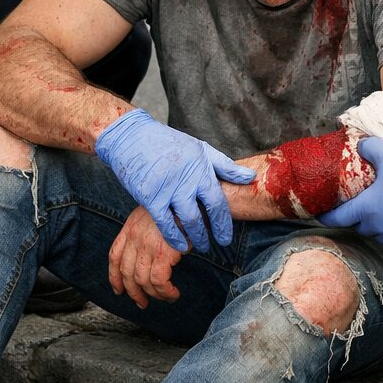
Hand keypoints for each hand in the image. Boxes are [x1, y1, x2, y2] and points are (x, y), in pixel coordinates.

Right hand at [95, 108, 255, 252]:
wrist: (132, 137)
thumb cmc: (167, 143)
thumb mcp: (199, 149)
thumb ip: (224, 166)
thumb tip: (250, 177)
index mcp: (201, 167)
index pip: (218, 201)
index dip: (224, 223)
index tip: (226, 237)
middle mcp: (187, 179)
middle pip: (205, 214)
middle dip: (212, 234)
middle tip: (216, 245)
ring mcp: (168, 188)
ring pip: (188, 221)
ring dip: (196, 237)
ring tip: (199, 245)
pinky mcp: (150, 196)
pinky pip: (165, 223)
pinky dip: (174, 237)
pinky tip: (180, 245)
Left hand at [109, 206, 182, 308]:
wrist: (191, 199)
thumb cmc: (179, 206)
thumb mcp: (155, 213)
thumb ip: (147, 230)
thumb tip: (148, 252)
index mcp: (131, 226)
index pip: (115, 255)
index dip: (114, 276)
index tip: (118, 290)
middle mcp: (135, 236)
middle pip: (126, 272)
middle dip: (134, 292)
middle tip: (142, 303)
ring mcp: (147, 245)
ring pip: (142, 280)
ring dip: (154, 295)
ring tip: (166, 297)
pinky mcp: (163, 253)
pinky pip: (159, 281)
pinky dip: (165, 292)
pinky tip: (173, 293)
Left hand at [318, 137, 382, 242]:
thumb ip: (370, 147)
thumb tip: (360, 144)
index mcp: (367, 209)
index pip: (339, 218)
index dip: (326, 216)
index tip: (319, 214)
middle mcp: (378, 226)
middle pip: (357, 227)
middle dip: (351, 219)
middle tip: (350, 206)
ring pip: (376, 233)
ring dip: (370, 223)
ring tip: (372, 208)